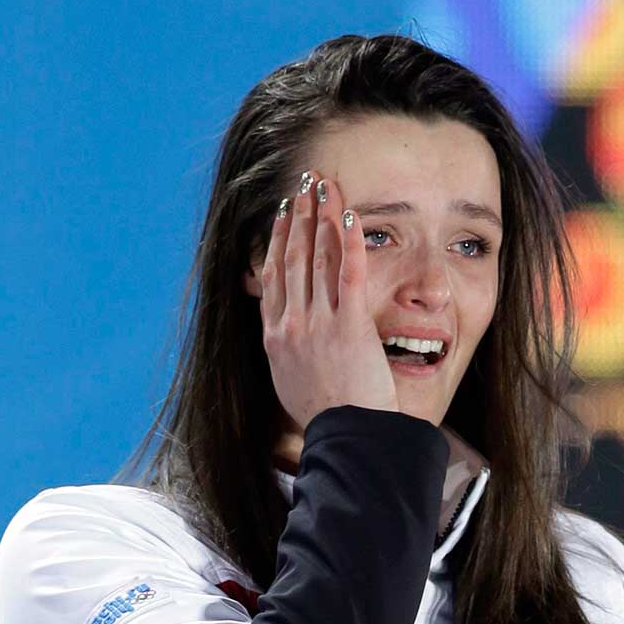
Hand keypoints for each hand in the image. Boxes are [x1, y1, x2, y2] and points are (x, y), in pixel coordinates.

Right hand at [256, 169, 399, 427]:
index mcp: (276, 338)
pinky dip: (348, 240)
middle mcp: (292, 325)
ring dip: (319, 216)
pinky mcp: (349, 326)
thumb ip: (285, 356)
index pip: (273, 278)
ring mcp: (319, 323)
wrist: (345, 437)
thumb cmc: (326, 419)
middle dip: (298, 217)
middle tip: (303, 186)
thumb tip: (282, 343)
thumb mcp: (290, 384)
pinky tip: (349, 214)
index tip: (283, 217)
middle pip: (293, 258)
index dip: (278, 242)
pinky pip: (348, 273)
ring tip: (324, 186)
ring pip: (317, 258)